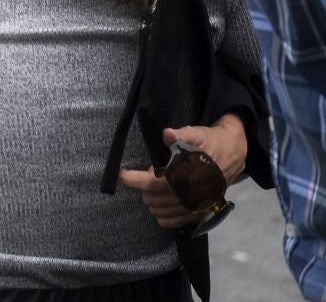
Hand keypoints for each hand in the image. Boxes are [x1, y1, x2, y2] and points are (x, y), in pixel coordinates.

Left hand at [117, 115, 245, 228]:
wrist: (235, 153)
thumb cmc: (212, 141)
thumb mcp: (198, 133)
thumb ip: (181, 135)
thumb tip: (167, 134)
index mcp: (191, 174)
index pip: (156, 181)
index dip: (135, 179)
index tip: (119, 175)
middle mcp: (194, 193)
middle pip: (154, 197)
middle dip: (144, 186)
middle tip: (148, 173)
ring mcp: (198, 205)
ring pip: (162, 210)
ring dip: (152, 200)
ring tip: (154, 186)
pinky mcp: (201, 211)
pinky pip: (176, 221)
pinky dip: (163, 216)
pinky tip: (159, 207)